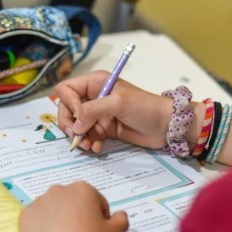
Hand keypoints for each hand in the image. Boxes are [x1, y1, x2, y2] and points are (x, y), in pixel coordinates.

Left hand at [19, 182, 128, 231]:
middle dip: (76, 213)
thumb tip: (121, 215)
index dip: (99, 216)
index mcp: (83, 189)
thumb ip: (121, 219)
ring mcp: (39, 202)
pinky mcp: (24, 217)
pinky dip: (40, 227)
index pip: (95, 200)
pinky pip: (35, 219)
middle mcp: (59, 190)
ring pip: (51, 208)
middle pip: (71, 201)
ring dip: (57, 218)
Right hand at [55, 72, 175, 152]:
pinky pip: (88, 136)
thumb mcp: (118, 103)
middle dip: (69, 124)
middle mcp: (93, 97)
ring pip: (76, 125)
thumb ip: (93, 110)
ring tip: (89, 146)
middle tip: (76, 136)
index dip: (68, 103)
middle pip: (67, 109)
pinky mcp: (104, 129)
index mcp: (95, 83)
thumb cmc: (144, 107)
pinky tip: (97, 148)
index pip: (66, 89)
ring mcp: (98, 114)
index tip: (79, 116)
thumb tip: (76, 126)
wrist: (165, 125)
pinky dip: (90, 143)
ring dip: (80, 137)